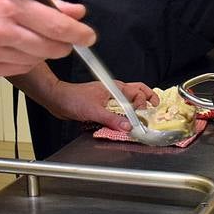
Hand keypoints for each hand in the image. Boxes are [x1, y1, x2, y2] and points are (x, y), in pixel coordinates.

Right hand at [0, 0, 96, 75]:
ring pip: (36, 61)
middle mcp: (0, 33)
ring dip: (42, 51)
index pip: (56, 25)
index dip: (78, 33)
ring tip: (30, 36)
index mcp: (8, 7)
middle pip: (50, 48)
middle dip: (63, 43)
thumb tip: (75, 12)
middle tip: (61, 36)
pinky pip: (17, 69)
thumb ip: (44, 2)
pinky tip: (14, 47)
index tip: (88, 35)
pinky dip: (24, 61)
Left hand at [42, 80, 156, 130]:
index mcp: (114, 87)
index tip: (142, 116)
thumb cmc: (73, 98)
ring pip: (129, 101)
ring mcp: (109, 98)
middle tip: (155, 107)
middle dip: (148, 98)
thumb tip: (128, 126)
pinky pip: (119, 109)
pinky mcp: (103, 106)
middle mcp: (114, 91)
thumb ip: (112, 119)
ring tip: (144, 115)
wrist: (57, 100)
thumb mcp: (94, 111)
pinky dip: (125, 115)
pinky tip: (126, 122)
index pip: (136, 93)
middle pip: (137, 92)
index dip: (142, 104)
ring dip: (136, 107)